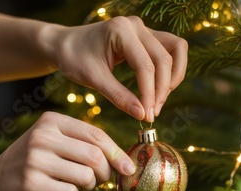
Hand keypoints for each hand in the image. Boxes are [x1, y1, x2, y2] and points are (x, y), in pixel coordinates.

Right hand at [0, 111, 135, 190]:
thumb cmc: (37, 158)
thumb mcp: (55, 140)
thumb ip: (84, 142)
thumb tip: (124, 161)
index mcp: (52, 120)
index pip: (96, 135)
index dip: (117, 153)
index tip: (129, 168)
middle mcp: (42, 136)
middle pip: (94, 156)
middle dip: (106, 172)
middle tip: (103, 179)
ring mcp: (35, 159)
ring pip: (86, 176)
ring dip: (90, 185)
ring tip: (80, 183)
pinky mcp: (31, 183)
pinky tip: (60, 190)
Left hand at [46, 16, 187, 121]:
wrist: (65, 44)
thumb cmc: (74, 58)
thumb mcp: (93, 79)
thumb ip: (119, 96)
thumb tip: (142, 115)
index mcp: (121, 31)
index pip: (145, 65)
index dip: (149, 93)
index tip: (147, 115)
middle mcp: (136, 26)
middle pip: (165, 58)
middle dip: (162, 89)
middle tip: (151, 112)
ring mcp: (143, 29)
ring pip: (175, 50)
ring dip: (172, 77)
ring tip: (158, 101)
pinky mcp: (146, 37)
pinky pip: (169, 51)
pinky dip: (169, 71)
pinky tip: (157, 90)